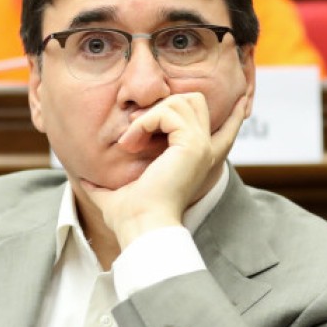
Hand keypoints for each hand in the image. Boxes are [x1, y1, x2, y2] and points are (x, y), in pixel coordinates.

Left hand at [81, 92, 247, 248]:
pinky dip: (145, 122)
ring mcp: (201, 147)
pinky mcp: (192, 145)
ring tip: (131, 141)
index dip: (234, 114)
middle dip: (164, 104)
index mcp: (196, 162)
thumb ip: (105, 183)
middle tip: (137, 132)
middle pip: (196, 101)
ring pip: (185, 99)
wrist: (140, 227)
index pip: (226, 131)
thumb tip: (83, 180)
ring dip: (151, 114)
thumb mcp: (119, 193)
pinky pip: (168, 111)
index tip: (243, 100)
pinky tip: (131, 143)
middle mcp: (205, 152)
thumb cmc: (131, 218)